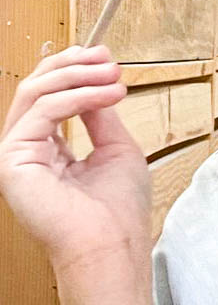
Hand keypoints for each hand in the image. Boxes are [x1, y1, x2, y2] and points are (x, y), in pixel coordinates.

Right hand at [0, 42, 151, 285]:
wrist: (112, 247)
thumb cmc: (118, 211)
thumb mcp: (115, 147)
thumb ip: (100, 114)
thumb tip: (97, 81)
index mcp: (46, 150)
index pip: (48, 97)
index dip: (73, 70)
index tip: (105, 57)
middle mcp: (25, 150)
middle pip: (35, 88)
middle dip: (73, 65)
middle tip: (107, 59)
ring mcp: (15, 155)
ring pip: (35, 93)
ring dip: (78, 76)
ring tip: (113, 75)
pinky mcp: (13, 160)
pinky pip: (44, 111)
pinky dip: (79, 96)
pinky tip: (109, 94)